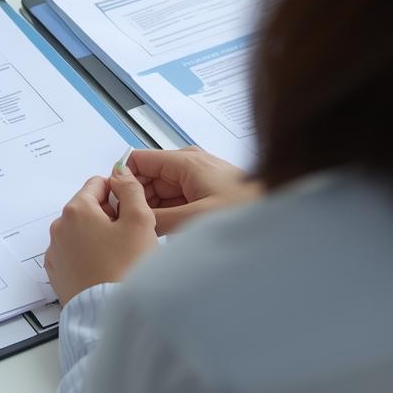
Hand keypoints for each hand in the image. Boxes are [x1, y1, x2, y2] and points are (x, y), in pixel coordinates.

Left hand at [45, 170, 157, 305]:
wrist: (110, 314)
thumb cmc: (126, 269)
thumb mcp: (140, 220)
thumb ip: (131, 189)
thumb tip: (121, 173)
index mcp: (77, 210)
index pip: (98, 184)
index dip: (119, 194)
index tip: (131, 211)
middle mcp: (60, 228)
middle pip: (89, 208)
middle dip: (109, 217)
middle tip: (130, 237)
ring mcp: (56, 252)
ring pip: (82, 232)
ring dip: (99, 237)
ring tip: (119, 257)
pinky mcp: (58, 273)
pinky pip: (75, 254)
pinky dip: (89, 256)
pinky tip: (106, 269)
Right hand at [126, 146, 262, 234]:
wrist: (279, 212)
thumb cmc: (245, 209)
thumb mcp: (195, 217)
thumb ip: (157, 219)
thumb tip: (130, 219)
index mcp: (185, 160)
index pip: (138, 161)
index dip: (122, 181)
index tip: (113, 205)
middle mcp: (189, 163)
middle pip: (147, 177)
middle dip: (136, 199)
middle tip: (127, 224)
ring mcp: (196, 177)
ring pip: (159, 191)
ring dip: (151, 209)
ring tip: (145, 231)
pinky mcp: (203, 190)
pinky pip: (174, 199)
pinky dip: (166, 213)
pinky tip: (163, 231)